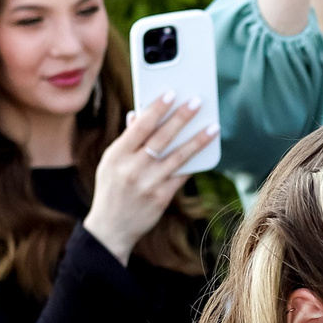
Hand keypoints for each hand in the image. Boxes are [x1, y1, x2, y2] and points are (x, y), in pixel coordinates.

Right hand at [83, 93, 211, 262]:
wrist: (110, 229)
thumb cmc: (111, 190)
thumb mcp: (110, 163)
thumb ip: (126, 140)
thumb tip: (137, 115)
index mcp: (116, 155)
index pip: (140, 126)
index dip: (157, 108)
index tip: (171, 93)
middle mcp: (132, 168)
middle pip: (161, 138)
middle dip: (181, 118)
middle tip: (197, 102)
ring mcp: (148, 184)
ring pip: (178, 157)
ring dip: (197, 140)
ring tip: (213, 127)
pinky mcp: (161, 198)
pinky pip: (182, 175)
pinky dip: (194, 162)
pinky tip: (207, 151)